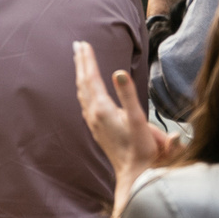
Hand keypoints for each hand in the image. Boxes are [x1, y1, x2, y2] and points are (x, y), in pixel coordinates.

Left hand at [73, 39, 173, 190]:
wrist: (134, 174)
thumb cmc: (141, 149)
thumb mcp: (139, 120)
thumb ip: (128, 95)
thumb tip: (119, 72)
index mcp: (103, 109)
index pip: (91, 78)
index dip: (88, 60)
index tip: (84, 43)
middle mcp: (93, 114)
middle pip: (83, 82)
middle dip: (80, 63)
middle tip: (77, 45)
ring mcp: (93, 122)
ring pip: (82, 92)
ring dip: (80, 74)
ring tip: (79, 61)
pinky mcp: (96, 129)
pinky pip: (85, 102)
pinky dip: (83, 89)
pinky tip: (85, 89)